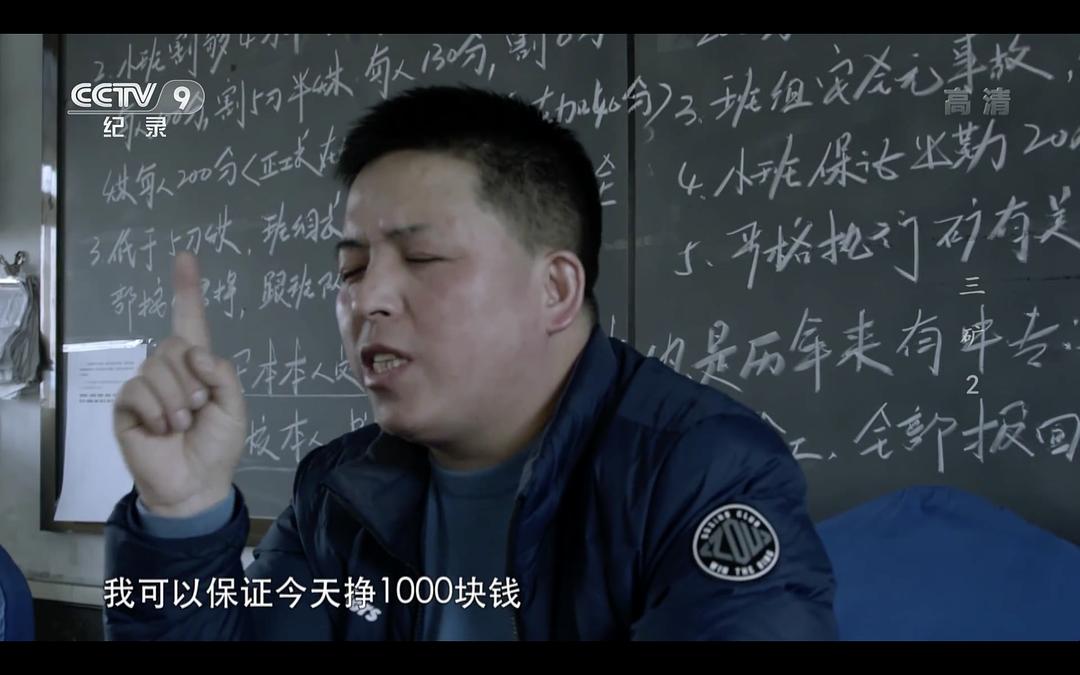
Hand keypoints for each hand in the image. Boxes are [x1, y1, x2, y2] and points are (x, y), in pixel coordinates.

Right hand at [113, 251, 246, 517]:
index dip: (187, 290)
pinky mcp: (126, 405)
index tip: (185, 257)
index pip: (189, 321)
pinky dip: (157, 410)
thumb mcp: (234, 407)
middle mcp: (169, 369)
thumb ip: (222, 375)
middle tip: (198, 410)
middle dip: (193, 380)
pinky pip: (138, 389)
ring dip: (177, 400)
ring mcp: (145, 385)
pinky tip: (162, 429)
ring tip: (182, 425)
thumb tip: (195, 353)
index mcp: (197, 365)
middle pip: (174, 345)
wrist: (195, 483)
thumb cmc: (217, 445)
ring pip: (157, 367)